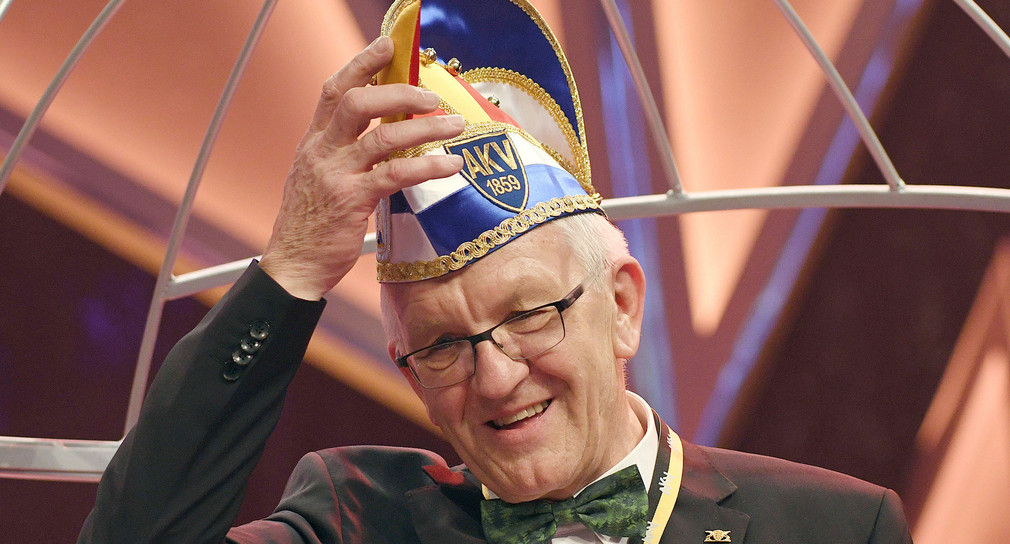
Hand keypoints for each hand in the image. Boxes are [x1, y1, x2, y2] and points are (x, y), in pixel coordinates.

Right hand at [260, 36, 464, 299]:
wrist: (292, 266)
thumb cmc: (309, 226)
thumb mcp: (316, 179)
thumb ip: (341, 155)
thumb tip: (382, 137)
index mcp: (314, 143)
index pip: (334, 90)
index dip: (361, 63)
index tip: (386, 45)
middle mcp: (322, 151)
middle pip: (358, 101)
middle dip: (399, 91)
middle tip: (431, 96)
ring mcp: (336, 174)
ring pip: (383, 134)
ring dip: (424, 126)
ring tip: (454, 126)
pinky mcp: (352, 200)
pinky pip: (396, 174)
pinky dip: (428, 165)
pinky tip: (451, 165)